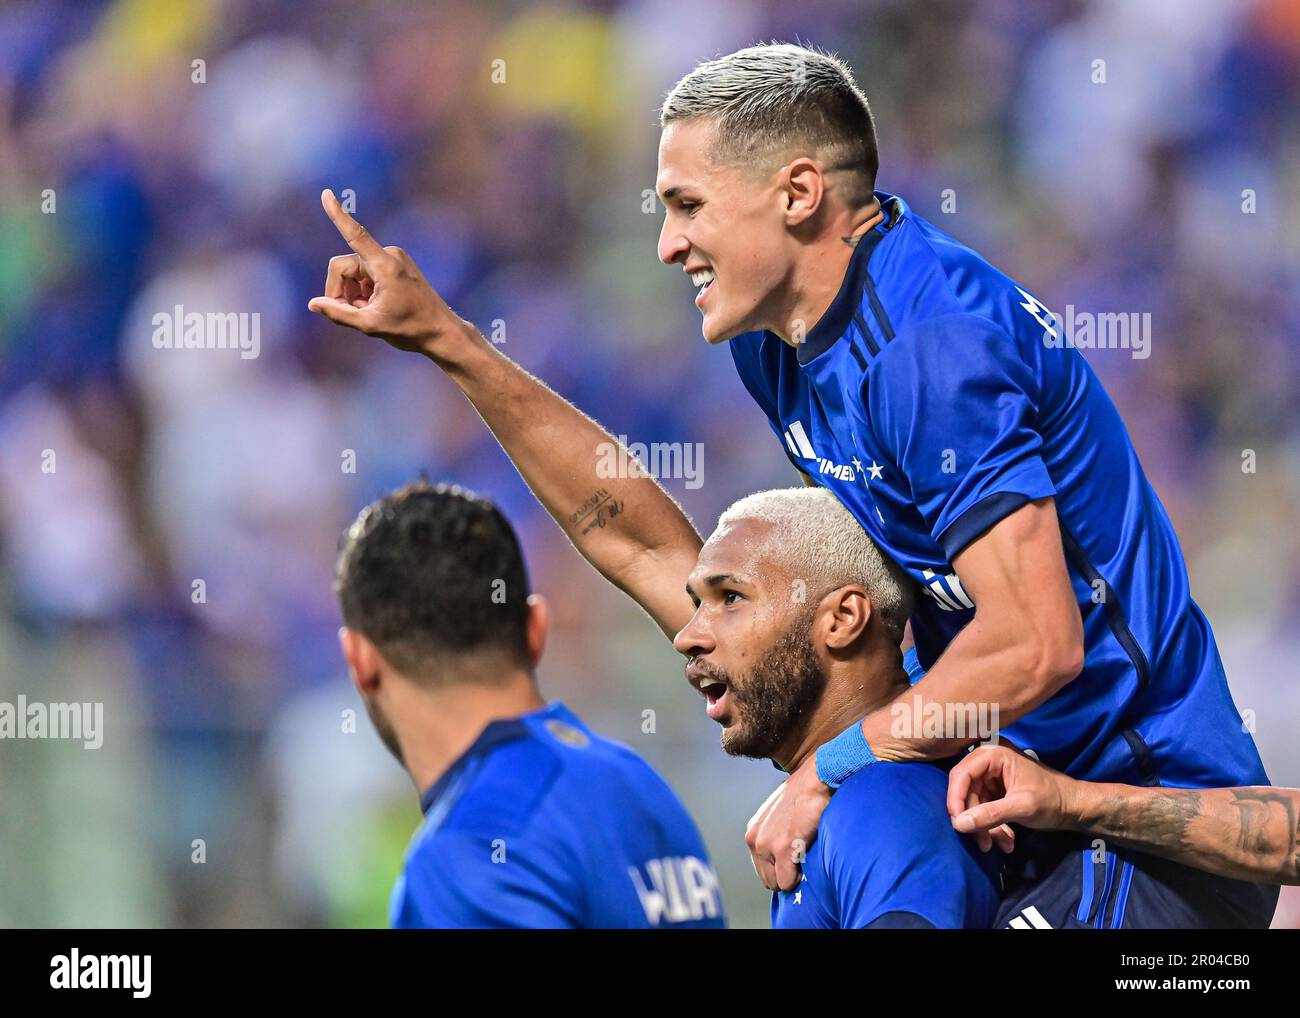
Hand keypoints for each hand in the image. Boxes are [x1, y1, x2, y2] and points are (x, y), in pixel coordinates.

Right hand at [307, 189, 475, 362]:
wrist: (440, 331)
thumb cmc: (410, 329)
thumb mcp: (370, 325)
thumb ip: (339, 313)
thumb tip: (313, 303)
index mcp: (386, 266)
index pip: (355, 235)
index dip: (338, 215)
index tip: (326, 193)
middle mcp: (389, 255)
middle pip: (343, 267)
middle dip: (341, 292)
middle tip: (350, 314)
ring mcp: (392, 258)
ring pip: (352, 273)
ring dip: (353, 294)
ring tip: (369, 312)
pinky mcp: (393, 264)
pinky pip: (364, 274)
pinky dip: (363, 291)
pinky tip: (375, 306)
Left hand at [745, 758, 831, 890]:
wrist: (815, 779)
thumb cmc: (803, 797)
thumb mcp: (779, 817)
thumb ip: (775, 837)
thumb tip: (782, 862)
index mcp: (753, 833)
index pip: (763, 869)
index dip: (781, 870)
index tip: (795, 862)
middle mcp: (754, 839)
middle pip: (768, 879)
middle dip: (785, 875)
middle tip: (801, 862)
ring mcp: (766, 844)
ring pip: (778, 883)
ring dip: (793, 876)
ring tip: (805, 856)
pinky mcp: (782, 848)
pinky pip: (789, 881)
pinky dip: (801, 877)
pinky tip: (808, 856)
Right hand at [948, 745, 1074, 849]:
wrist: (1074, 808)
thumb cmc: (1052, 800)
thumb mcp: (1022, 807)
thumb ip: (990, 814)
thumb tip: (959, 824)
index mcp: (994, 754)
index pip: (961, 774)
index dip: (956, 800)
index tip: (958, 824)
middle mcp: (988, 761)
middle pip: (965, 791)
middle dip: (974, 819)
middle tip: (983, 843)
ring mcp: (991, 776)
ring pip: (974, 804)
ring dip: (985, 827)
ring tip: (1002, 844)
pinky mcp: (995, 791)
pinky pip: (983, 809)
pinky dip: (992, 826)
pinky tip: (1006, 840)